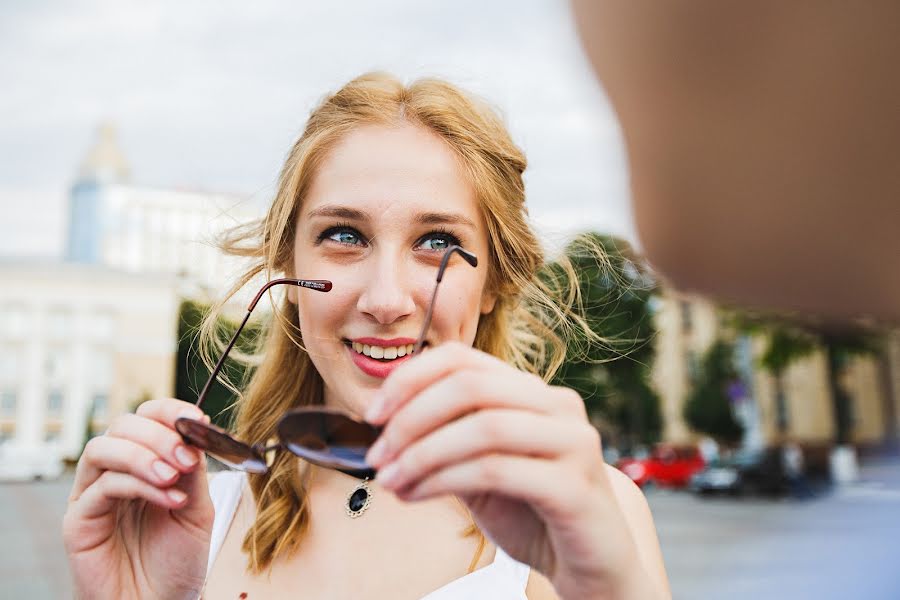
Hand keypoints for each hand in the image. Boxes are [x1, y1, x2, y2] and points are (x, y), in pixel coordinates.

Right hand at [62, 399, 214, 599]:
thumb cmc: (176, 560)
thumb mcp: (196, 508)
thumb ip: (193, 470)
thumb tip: (193, 432)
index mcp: (145, 462)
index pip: (148, 418)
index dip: (170, 411)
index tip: (199, 420)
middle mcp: (116, 472)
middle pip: (123, 425)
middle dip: (159, 434)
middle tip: (186, 456)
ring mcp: (93, 494)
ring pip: (104, 448)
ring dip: (143, 455)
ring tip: (174, 476)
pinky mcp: (79, 519)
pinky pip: (102, 486)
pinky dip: (139, 484)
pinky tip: (170, 498)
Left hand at [365, 342, 653, 599]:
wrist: (591, 566)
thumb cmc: (531, 512)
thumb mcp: (479, 469)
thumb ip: (446, 442)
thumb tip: (384, 429)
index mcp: (532, 392)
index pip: (463, 358)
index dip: (409, 378)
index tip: (372, 414)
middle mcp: (558, 405)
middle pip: (470, 386)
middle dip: (411, 418)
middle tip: (376, 455)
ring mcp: (573, 442)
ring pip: (482, 427)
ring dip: (422, 454)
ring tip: (390, 481)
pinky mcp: (575, 486)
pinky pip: (496, 470)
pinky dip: (444, 480)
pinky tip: (416, 496)